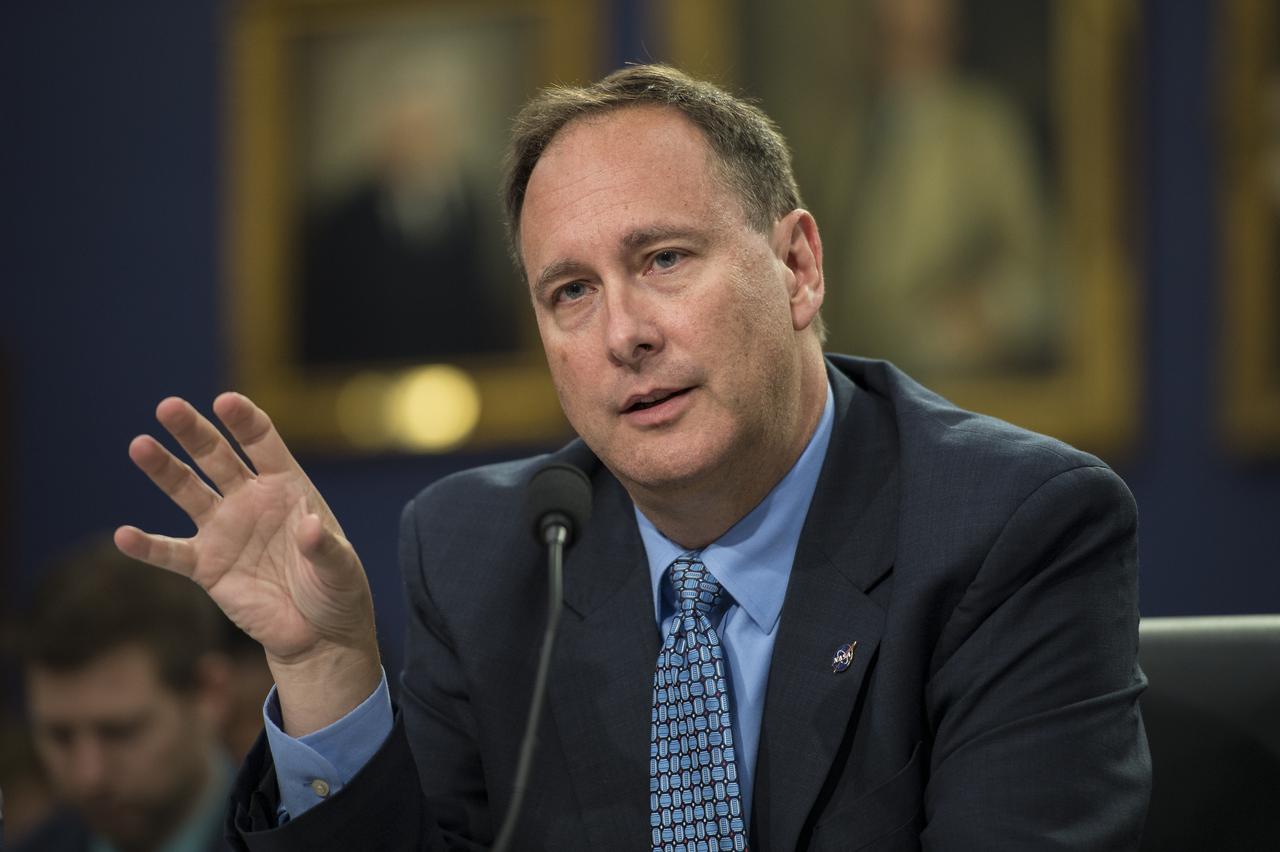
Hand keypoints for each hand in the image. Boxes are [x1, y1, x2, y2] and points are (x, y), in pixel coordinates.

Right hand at [116, 393, 379, 733]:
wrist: (318, 632)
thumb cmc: (336, 588)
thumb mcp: (342, 567)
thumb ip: (325, 547)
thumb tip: (310, 527)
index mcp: (287, 487)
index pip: (262, 443)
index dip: (244, 421)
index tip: (225, 402)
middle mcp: (250, 499)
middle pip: (216, 456)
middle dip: (194, 432)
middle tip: (168, 406)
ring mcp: (225, 530)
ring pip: (188, 492)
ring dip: (164, 469)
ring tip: (140, 446)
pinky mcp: (207, 566)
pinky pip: (172, 553)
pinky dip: (148, 546)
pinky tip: (124, 536)